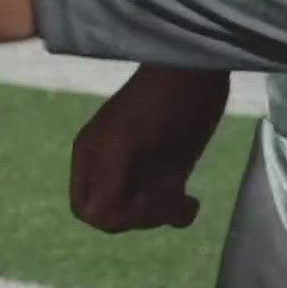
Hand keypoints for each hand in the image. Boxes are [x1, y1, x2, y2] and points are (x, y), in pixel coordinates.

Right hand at [71, 65, 229, 232]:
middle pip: (112, 216)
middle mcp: (110, 165)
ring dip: (161, 213)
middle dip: (139, 215)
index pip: (88, 209)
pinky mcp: (167, 168)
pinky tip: (191, 202)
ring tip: (184, 196)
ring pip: (139, 215)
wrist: (198, 71)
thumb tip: (100, 216)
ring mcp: (140, 168)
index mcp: (91, 155)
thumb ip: (107, 176)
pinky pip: (163, 208)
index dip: (114, 215)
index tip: (144, 198)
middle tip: (169, 195)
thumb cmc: (162, 100)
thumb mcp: (126, 137)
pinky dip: (176, 213)